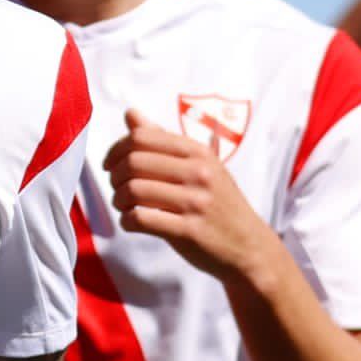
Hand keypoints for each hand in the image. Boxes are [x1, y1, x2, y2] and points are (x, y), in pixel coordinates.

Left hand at [104, 109, 281, 285]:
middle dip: (115, 177)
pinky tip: (131, 223)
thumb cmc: (219, 204)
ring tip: (124, 206)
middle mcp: (199, 172)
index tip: (111, 165)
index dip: (116, 150)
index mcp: (198, 152)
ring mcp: (195, 202)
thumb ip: (163, 141)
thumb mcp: (201, 166)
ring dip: (118, 200)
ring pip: (134, 190)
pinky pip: (141, 219)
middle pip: (134, 162)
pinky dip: (127, 221)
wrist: (250, 247)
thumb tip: (130, 114)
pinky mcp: (189, 231)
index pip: (142, 137)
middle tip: (117, 188)